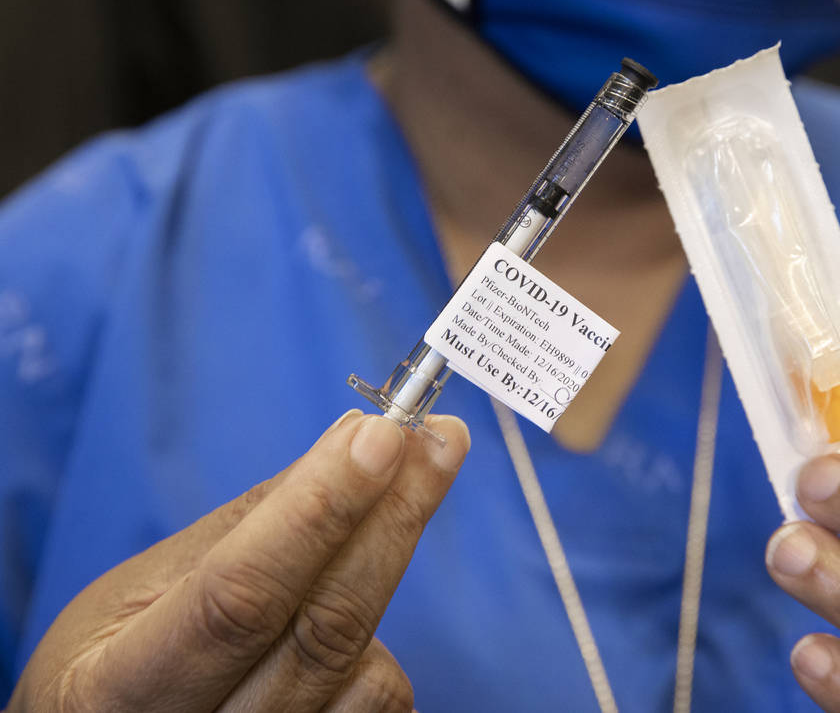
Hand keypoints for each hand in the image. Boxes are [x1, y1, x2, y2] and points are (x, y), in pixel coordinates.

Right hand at [8, 409, 469, 711]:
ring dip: (385, 573)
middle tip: (440, 441)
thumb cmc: (116, 659)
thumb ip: (251, 524)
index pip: (240, 597)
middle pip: (324, 633)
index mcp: (116, 688)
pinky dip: (376, 646)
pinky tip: (347, 605)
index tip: (385, 436)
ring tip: (377, 519)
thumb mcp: (145, 589)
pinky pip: (380, 703)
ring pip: (367, 672)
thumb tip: (357, 440)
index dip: (320, 511)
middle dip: (393, 519)